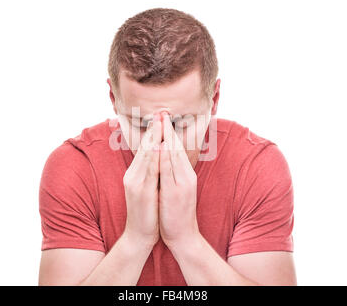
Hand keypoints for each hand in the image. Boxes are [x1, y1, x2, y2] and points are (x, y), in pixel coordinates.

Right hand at [123, 113, 162, 247]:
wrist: (139, 234)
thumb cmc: (147, 211)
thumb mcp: (146, 188)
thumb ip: (150, 171)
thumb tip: (158, 156)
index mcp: (136, 173)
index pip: (145, 148)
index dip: (153, 132)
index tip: (161, 118)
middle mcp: (133, 174)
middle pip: (144, 148)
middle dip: (154, 130)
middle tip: (161, 113)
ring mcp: (135, 182)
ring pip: (145, 156)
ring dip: (153, 139)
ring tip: (159, 123)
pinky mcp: (140, 191)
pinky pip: (149, 171)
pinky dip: (153, 158)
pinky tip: (158, 147)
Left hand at [158, 112, 199, 248]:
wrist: (183, 235)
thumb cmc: (177, 212)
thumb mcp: (177, 189)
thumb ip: (173, 174)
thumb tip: (166, 160)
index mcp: (185, 175)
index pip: (177, 149)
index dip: (170, 133)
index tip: (163, 118)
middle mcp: (186, 176)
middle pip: (176, 148)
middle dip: (168, 129)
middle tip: (162, 112)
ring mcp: (182, 183)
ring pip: (174, 155)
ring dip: (167, 137)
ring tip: (161, 121)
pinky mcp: (175, 192)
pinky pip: (168, 171)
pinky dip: (164, 156)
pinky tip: (160, 145)